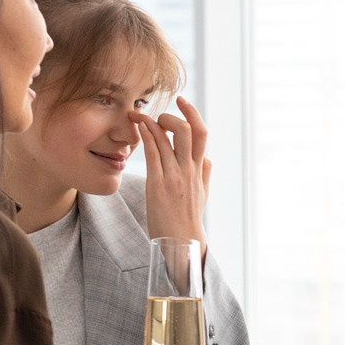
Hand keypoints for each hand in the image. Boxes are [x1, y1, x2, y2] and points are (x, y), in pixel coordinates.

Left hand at [136, 97, 209, 247]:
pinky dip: (146, 136)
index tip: (182, 102)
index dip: (193, 113)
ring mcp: (174, 176)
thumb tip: (206, 157)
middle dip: (171, 115)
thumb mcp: (203, 193)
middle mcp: (189, 170)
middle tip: (158, 113)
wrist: (182, 241)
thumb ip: (204, 173)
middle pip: (187, 130)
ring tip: (138, 115)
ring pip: (167, 139)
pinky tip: (138, 128)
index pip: (202, 134)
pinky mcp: (158, 185)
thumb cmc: (189, 217)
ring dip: (151, 122)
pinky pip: (153, 154)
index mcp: (199, 169)